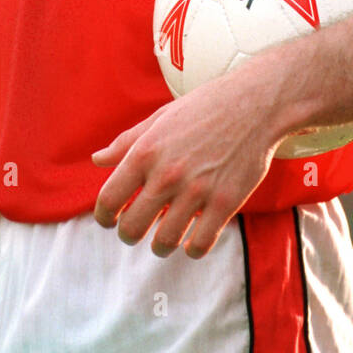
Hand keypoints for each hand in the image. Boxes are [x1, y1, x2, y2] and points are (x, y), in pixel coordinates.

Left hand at [91, 64, 283, 258]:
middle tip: (136, 231)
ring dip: (160, 246)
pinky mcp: (226, 203)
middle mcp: (167, 174)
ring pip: (164, 242)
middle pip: (131, 228)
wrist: (255, 103)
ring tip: (164, 239)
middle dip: (129, 234)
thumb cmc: (204, 107)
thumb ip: (126, 142)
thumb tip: (97, 160)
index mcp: (145, 151)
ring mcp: (198, 190)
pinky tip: (192, 241)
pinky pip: (200, 245)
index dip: (104, 217)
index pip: (108, 200)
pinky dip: (192, 249)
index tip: (110, 220)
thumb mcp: (160, 118)